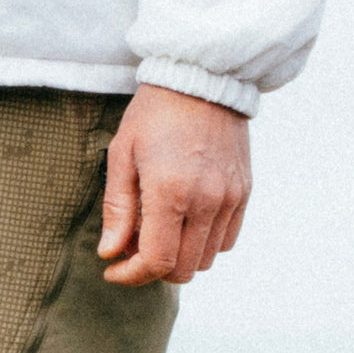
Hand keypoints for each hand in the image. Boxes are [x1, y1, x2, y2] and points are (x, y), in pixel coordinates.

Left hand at [98, 84, 251, 285]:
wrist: (202, 76)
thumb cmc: (154, 113)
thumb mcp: (122, 155)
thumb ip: (117, 209)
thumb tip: (110, 252)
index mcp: (171, 192)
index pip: (156, 262)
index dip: (131, 276)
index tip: (112, 270)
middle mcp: (206, 200)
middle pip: (181, 270)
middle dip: (152, 270)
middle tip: (132, 249)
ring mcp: (230, 198)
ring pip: (204, 260)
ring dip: (178, 257)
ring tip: (158, 232)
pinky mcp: (243, 191)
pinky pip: (226, 240)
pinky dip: (202, 243)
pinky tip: (184, 223)